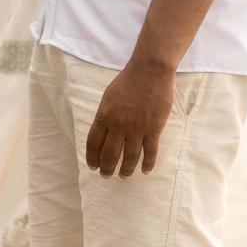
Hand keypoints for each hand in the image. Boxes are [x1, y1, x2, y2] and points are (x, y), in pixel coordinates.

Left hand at [85, 60, 175, 177]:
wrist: (150, 71)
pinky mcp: (153, 129)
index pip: (94, 144)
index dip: (92, 158)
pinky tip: (145, 171)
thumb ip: (105, 115)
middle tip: (106, 175)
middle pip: (109, 155)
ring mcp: (137, 129)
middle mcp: (118, 126)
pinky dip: (147, 164)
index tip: (92, 166)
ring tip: (123, 176)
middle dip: (106, 168)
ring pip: (129, 157)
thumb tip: (103, 132)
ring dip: (125, 170)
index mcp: (104, 116)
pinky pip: (150, 152)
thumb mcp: (108, 96)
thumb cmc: (128, 80)